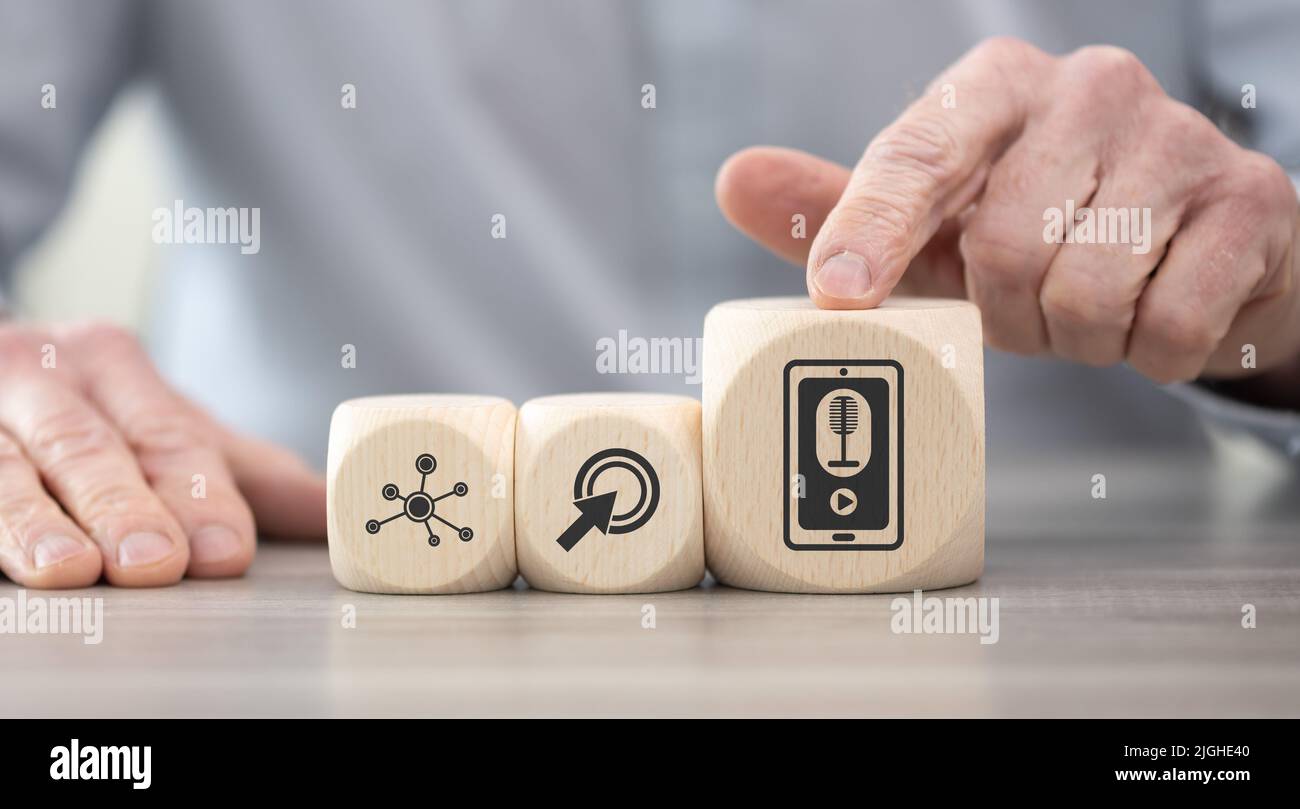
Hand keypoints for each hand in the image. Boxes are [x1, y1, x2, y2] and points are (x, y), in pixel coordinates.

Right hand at [0, 321, 324, 587]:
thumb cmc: (91, 411)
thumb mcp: (169, 429)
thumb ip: (250, 474)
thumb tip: (343, 509)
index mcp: (113, 364)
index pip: (166, 436)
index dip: (198, 497)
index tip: (225, 552)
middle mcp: (41, 375)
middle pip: (88, 448)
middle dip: (123, 508)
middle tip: (155, 564)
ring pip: (5, 467)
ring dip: (34, 522)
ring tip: (68, 571)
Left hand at [716, 37, 1299, 386]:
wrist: (1192, 252)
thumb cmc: (1042, 237)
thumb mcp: (933, 227)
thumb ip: (839, 210)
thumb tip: (736, 180)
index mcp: (996, 88)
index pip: (918, 154)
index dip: (875, 227)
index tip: (841, 292)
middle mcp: (1090, 89)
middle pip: (1004, 247)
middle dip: (1006, 311)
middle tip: (1027, 303)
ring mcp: (1182, 138)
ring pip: (1084, 292)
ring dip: (1075, 337)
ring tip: (1087, 308)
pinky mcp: (1253, 201)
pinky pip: (1169, 324)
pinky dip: (1148, 352)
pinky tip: (1151, 316)